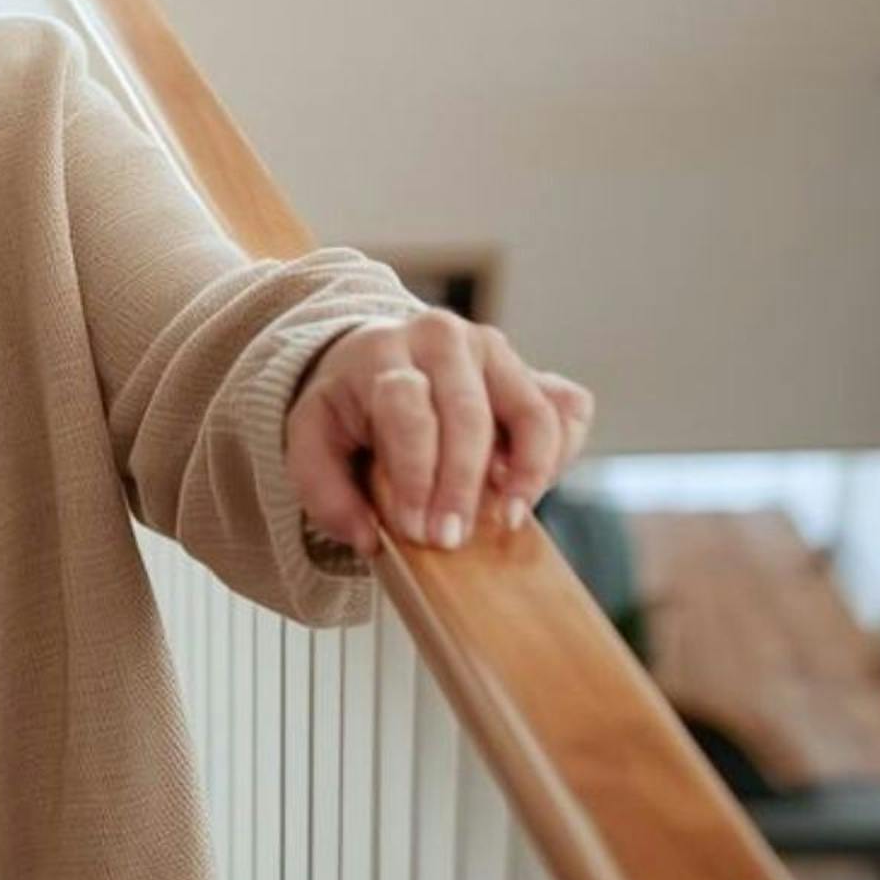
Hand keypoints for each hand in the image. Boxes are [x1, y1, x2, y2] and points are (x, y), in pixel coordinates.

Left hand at [287, 312, 593, 555]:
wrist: (379, 360)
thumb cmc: (347, 409)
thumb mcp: (311, 441)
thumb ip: (324, 490)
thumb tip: (368, 539)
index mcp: (383, 352)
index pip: (407, 410)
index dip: (415, 474)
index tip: (416, 528)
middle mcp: (443, 339)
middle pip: (466, 413)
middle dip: (461, 484)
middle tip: (452, 539)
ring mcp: (497, 351)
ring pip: (530, 409)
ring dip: (527, 470)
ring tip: (508, 519)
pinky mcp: (534, 370)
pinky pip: (568, 408)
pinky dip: (560, 452)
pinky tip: (529, 488)